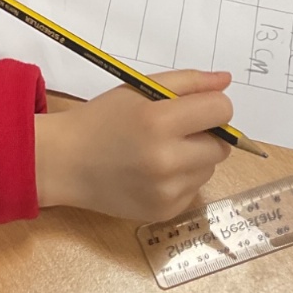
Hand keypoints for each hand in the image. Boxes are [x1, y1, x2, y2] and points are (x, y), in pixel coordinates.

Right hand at [35, 70, 233, 219]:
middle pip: (222, 145)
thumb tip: (226, 80)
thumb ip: (187, 82)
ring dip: (195, 157)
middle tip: (176, 129)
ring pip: (209, 168)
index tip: (197, 106)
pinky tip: (154, 172)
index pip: (220, 110)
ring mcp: (166, 191)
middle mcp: (166, 160)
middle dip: (206, 133)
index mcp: (159, 122)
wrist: (66, 162)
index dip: (214, 104)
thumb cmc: (102, 119)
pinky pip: (193, 189)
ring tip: (160, 151)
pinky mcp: (164, 212)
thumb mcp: (139, 89)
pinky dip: (182, 179)